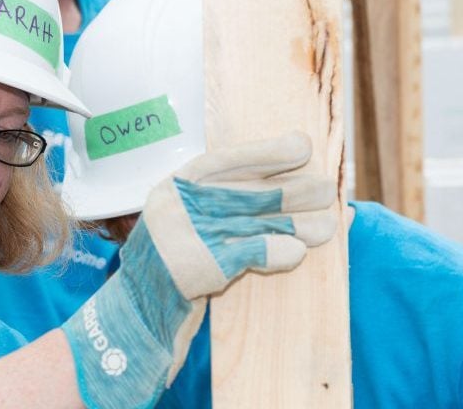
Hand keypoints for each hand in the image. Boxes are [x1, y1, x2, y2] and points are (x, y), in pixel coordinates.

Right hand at [62, 131, 336, 407]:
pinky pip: (244, 252)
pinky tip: (298, 252)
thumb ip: (219, 209)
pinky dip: (273, 251)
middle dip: (289, 191)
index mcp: (171, 189)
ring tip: (326, 226)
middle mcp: (174, 206)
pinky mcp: (194, 266)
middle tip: (327, 189)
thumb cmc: (166, 270)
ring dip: (293, 224)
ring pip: (249, 222)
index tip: (301, 146)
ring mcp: (181, 234)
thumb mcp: (183, 227)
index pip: (221, 161)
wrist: (136, 316)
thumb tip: (280, 195)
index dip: (263, 154)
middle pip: (242, 192)